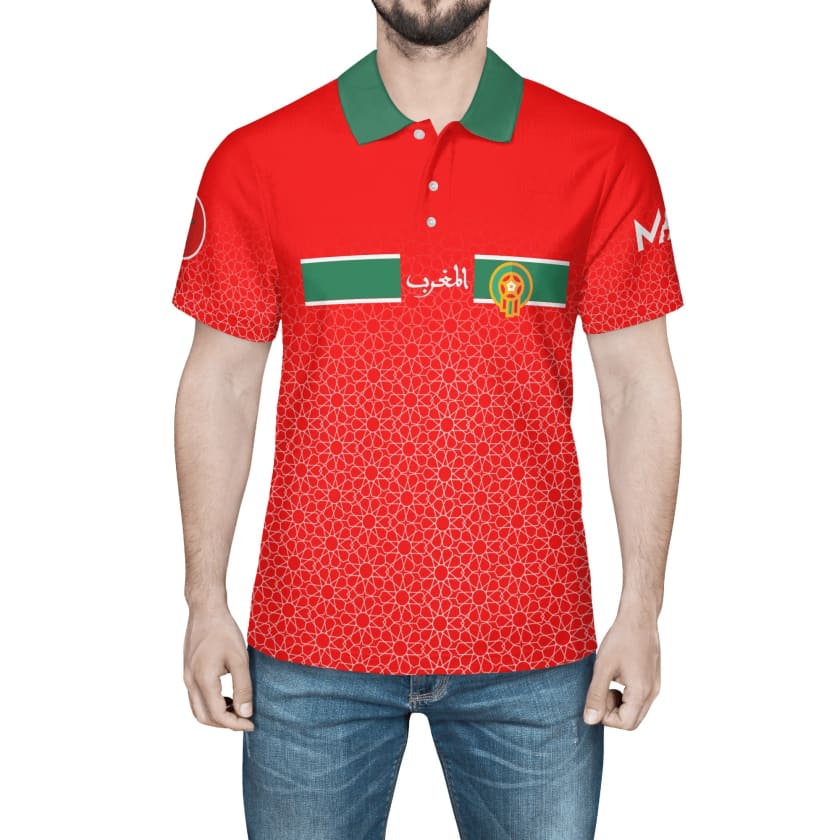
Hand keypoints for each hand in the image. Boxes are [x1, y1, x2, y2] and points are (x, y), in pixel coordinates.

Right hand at [183, 604, 254, 730]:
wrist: (205, 610)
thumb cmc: (223, 631)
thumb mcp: (240, 659)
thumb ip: (243, 688)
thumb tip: (246, 713)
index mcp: (203, 680)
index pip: (217, 715)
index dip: (235, 724)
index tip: (252, 724)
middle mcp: (190, 682)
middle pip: (204, 717)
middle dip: (225, 724)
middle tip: (245, 720)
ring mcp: (187, 676)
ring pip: (198, 709)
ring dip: (216, 715)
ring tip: (237, 709)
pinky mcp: (188, 671)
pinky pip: (196, 697)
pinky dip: (210, 704)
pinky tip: (227, 696)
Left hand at [582, 609, 660, 729]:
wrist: (639, 617)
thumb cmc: (621, 638)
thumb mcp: (603, 667)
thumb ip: (596, 695)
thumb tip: (590, 720)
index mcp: (642, 692)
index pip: (624, 724)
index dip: (606, 716)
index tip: (596, 696)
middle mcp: (652, 693)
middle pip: (631, 720)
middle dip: (612, 711)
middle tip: (601, 689)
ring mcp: (654, 686)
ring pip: (635, 709)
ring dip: (617, 703)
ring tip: (607, 681)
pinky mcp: (652, 679)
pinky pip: (638, 698)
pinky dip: (624, 694)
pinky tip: (615, 676)